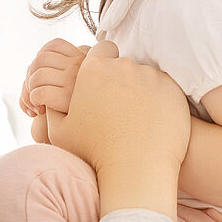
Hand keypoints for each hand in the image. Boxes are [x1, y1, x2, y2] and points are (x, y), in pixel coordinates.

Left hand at [20, 38, 88, 116]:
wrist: (100, 122)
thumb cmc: (90, 103)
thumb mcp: (86, 77)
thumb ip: (69, 65)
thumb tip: (40, 56)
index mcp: (82, 58)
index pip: (54, 45)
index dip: (41, 57)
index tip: (43, 73)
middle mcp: (78, 66)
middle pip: (40, 60)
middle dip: (31, 76)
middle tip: (34, 92)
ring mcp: (72, 81)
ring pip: (37, 76)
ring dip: (30, 90)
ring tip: (37, 102)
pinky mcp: (66, 98)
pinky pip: (40, 93)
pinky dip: (34, 101)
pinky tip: (40, 109)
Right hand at [47, 41, 191, 173]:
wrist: (136, 170)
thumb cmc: (94, 153)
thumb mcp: (60, 132)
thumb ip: (53, 108)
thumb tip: (49, 96)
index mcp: (93, 70)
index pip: (101, 51)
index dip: (103, 64)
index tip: (104, 82)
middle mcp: (123, 66)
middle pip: (124, 63)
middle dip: (122, 79)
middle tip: (120, 105)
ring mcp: (150, 76)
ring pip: (145, 76)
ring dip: (141, 90)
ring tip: (138, 117)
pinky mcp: (172, 88)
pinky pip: (164, 88)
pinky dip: (160, 99)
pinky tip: (153, 120)